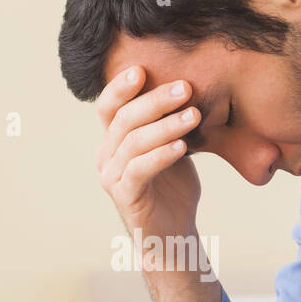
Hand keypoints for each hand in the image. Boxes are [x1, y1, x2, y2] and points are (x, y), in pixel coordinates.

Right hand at [95, 63, 202, 241]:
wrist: (173, 233)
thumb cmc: (174, 187)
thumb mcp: (172, 146)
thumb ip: (170, 121)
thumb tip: (189, 84)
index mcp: (113, 140)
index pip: (109, 106)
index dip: (121, 86)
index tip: (143, 68)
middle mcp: (106, 156)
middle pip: (123, 119)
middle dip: (155, 100)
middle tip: (185, 88)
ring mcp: (112, 177)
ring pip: (133, 142)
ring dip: (165, 125)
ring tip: (194, 115)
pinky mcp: (125, 197)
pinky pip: (139, 169)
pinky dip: (161, 154)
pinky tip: (182, 145)